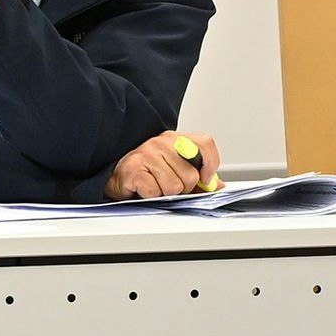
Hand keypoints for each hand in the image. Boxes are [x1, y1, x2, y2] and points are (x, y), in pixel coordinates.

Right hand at [106, 129, 220, 199]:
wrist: (118, 176)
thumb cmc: (148, 173)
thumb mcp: (177, 170)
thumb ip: (199, 177)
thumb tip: (217, 186)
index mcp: (176, 139)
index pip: (205, 144)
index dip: (210, 164)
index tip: (205, 178)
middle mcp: (162, 142)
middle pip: (190, 175)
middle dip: (183, 189)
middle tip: (168, 185)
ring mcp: (147, 153)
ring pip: (174, 186)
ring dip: (165, 194)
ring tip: (155, 187)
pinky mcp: (135, 168)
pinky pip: (155, 191)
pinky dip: (151, 196)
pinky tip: (145, 189)